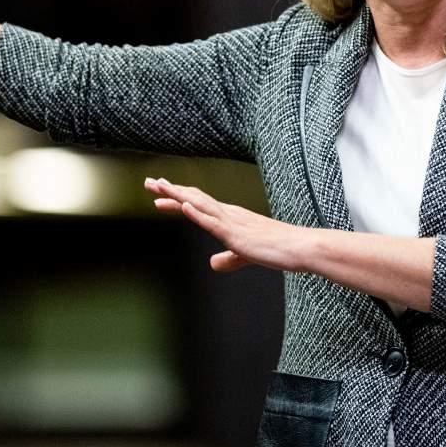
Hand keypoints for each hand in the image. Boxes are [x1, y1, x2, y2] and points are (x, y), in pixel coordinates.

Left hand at [145, 177, 309, 272]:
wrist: (297, 247)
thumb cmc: (276, 249)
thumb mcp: (245, 255)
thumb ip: (228, 259)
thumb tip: (212, 263)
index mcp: (230, 216)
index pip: (198, 203)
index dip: (178, 197)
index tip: (159, 192)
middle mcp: (228, 213)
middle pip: (193, 198)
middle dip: (170, 190)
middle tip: (148, 182)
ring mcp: (231, 222)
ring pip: (199, 204)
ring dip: (177, 195)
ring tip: (159, 187)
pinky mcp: (236, 234)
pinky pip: (213, 222)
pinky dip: (196, 213)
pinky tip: (183, 206)